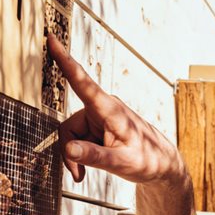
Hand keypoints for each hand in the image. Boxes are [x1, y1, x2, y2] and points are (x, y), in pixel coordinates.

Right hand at [47, 34, 187, 185]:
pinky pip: (77, 139)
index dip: (65, 60)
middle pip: (68, 127)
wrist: (161, 164)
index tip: (52, 39)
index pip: (83, 82)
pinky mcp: (97, 125)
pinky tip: (86, 168)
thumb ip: (94, 156)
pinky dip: (79, 155)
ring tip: (84, 174)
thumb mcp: (121, 163)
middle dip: (69, 152)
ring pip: (70, 135)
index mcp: (110, 109)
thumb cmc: (147, 160)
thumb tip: (69, 148)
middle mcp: (102, 108)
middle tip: (78, 175)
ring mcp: (99, 116)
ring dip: (74, 156)